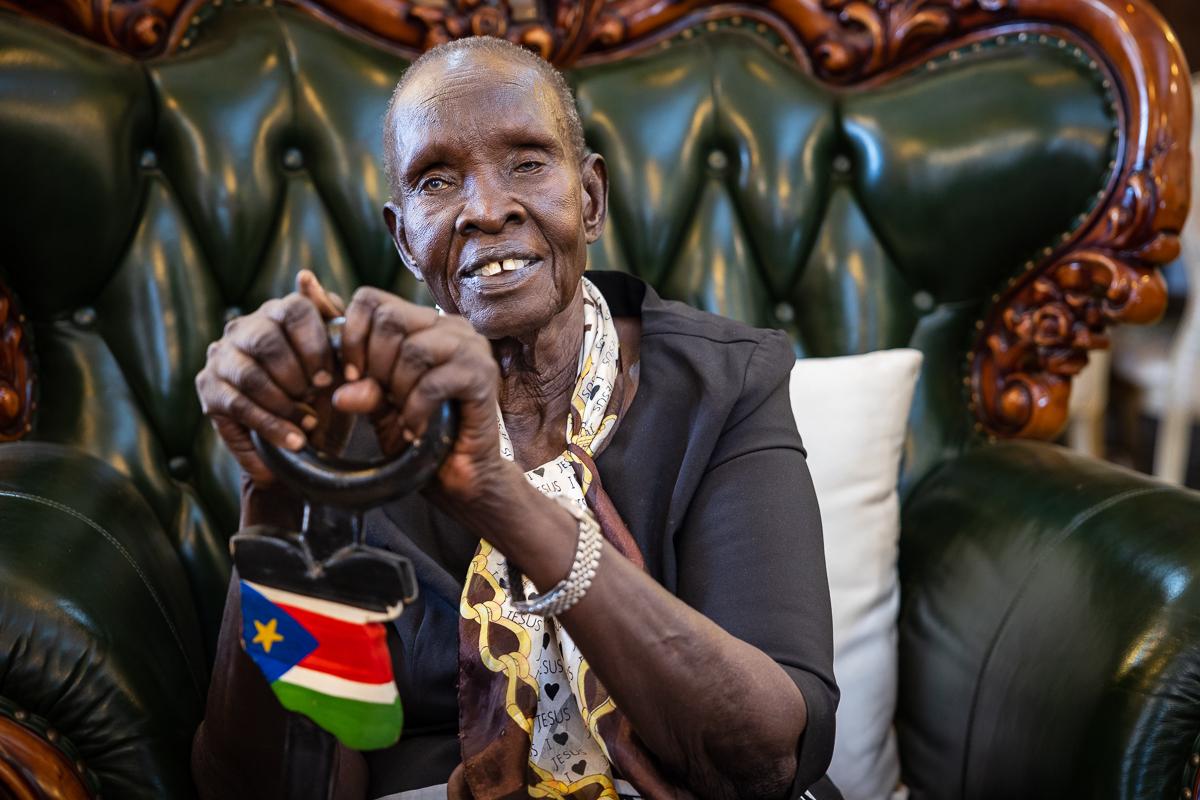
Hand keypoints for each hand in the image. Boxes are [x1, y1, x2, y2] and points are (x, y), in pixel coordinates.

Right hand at [195, 271, 341, 486]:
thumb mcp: (337, 355)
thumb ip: (329, 317)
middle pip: (267, 341)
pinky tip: (294, 442)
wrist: (306, 427)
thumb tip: (305, 276)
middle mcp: (245, 327)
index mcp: (279, 311)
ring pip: (251, 377)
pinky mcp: (210, 388)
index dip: (314, 345)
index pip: (295, 309)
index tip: (329, 378)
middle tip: (316, 398)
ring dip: (284, 405)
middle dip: (295, 376)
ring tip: (309, 425)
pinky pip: (238, 406)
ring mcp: (222, 356)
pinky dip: (270, 427)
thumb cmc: (323, 383)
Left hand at [330, 286, 508, 505]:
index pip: (372, 299)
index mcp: (424, 324)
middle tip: (384, 399)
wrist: (460, 475)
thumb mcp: (377, 404)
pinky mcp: (482, 376)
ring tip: (403, 415)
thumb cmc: (419, 432)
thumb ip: (358, 380)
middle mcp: (450, 327)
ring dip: (398, 390)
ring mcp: (471, 348)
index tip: (351, 375)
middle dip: (375, 365)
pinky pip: (432, 383)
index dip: (352, 336)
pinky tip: (416, 430)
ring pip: (413, 349)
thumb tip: (338, 384)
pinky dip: (415, 411)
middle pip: (390, 319)